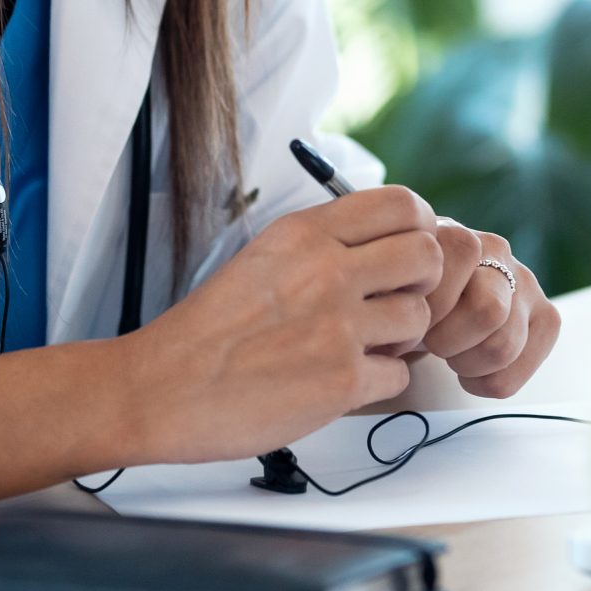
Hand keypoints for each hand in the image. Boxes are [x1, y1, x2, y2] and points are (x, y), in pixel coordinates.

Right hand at [116, 185, 444, 464]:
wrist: (164, 386)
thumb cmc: (208, 329)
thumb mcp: (263, 257)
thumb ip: (321, 244)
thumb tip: (380, 243)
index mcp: (305, 233)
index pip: (401, 203)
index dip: (419, 227)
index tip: (407, 250)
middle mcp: (327, 272)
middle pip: (427, 255)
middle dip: (422, 281)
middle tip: (396, 299)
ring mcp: (338, 328)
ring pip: (420, 317)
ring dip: (402, 337)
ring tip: (363, 346)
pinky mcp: (342, 382)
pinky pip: (400, 375)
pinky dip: (379, 382)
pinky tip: (343, 380)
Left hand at [387, 217, 559, 399]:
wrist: (429, 289)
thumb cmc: (406, 291)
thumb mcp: (390, 286)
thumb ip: (391, 299)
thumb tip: (396, 341)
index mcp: (456, 236)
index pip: (452, 276)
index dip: (426, 311)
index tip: (408, 321)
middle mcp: (497, 251)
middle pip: (489, 311)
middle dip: (448, 340)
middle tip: (431, 341)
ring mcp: (526, 282)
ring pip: (504, 346)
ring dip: (467, 363)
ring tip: (451, 352)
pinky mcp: (545, 316)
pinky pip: (519, 370)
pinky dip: (489, 382)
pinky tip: (471, 369)